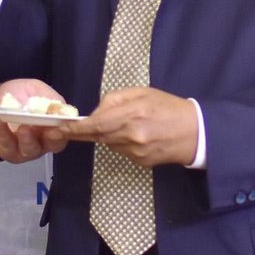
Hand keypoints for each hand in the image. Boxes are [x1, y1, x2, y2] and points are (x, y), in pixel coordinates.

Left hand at [0, 79, 70, 162]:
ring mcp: (26, 149)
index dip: (67, 126)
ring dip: (28, 138)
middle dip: (52, 136)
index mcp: (55, 124)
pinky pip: (7, 145)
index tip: (64, 120)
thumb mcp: (34, 89)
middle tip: (47, 127)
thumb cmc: (20, 96)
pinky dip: (3, 132)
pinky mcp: (8, 151)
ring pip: (31, 148)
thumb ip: (46, 96)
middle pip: (53, 144)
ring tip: (24, 126)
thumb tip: (55, 107)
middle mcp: (45, 141)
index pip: (67, 129)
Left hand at [61, 87, 197, 167]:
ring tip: (128, 124)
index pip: (95, 124)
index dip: (75, 128)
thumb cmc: (169, 107)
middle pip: (98, 135)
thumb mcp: (143, 92)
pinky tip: (138, 136)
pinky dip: (121, 143)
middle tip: (72, 127)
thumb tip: (95, 112)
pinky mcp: (140, 162)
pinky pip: (121, 151)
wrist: (195, 133)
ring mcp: (136, 152)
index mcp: (132, 114)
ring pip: (108, 143)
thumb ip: (115, 99)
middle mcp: (131, 135)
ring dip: (109, 134)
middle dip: (87, 130)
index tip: (58, 129)